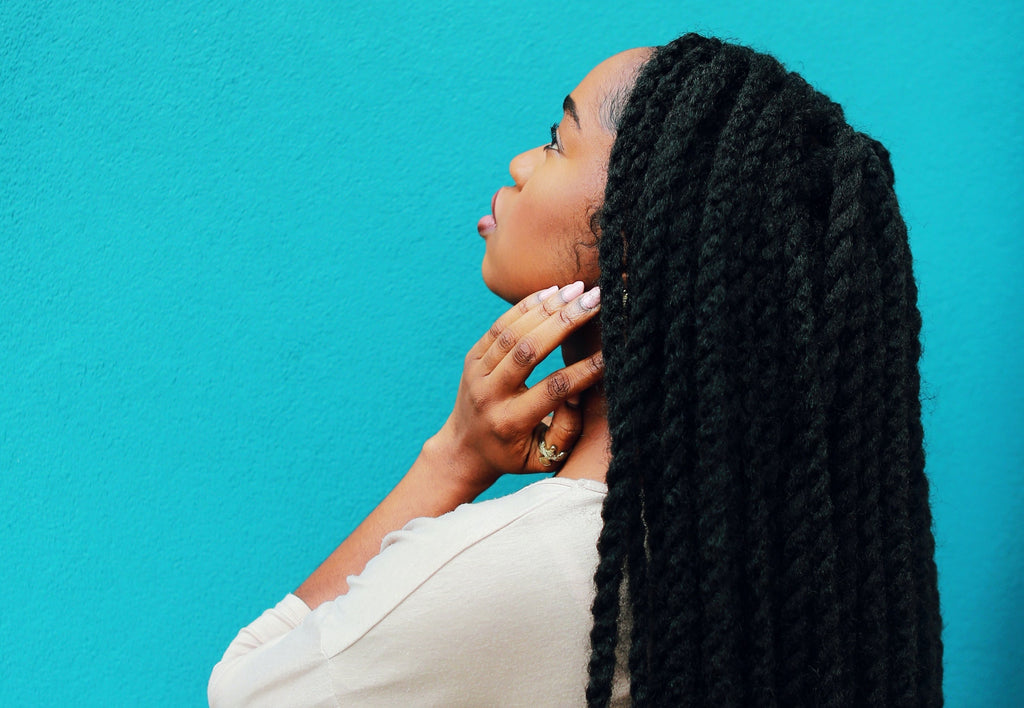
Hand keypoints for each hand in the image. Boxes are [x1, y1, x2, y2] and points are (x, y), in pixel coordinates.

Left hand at [432, 281, 603, 492]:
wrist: (464, 449)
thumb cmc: (514, 455)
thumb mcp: (543, 458)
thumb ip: (567, 430)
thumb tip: (580, 391)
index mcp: (509, 422)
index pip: (553, 389)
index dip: (585, 370)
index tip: (613, 352)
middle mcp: (490, 395)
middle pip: (529, 351)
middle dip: (566, 322)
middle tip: (596, 301)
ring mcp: (477, 373)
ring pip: (513, 332)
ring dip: (548, 307)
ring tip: (579, 289)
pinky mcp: (472, 357)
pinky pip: (499, 325)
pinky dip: (525, 305)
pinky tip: (552, 292)